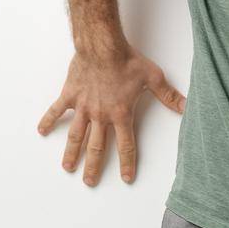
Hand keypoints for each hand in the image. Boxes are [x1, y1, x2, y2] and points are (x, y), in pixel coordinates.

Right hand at [37, 47, 185, 185]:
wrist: (102, 45)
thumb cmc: (127, 60)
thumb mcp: (153, 78)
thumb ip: (168, 96)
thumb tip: (187, 107)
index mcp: (121, 114)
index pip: (126, 145)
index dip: (127, 163)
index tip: (126, 178)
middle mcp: (100, 115)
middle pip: (97, 147)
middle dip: (93, 167)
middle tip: (89, 182)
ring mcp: (83, 106)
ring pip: (76, 135)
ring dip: (71, 153)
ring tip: (67, 167)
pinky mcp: (70, 95)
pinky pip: (56, 111)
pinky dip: (48, 121)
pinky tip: (42, 131)